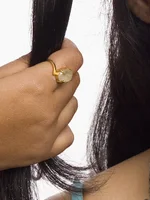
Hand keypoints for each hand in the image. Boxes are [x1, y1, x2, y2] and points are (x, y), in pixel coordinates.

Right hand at [0, 38, 82, 170]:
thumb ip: (25, 64)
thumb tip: (46, 56)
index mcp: (35, 86)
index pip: (73, 61)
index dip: (68, 50)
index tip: (62, 48)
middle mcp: (47, 109)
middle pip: (74, 81)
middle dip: (61, 74)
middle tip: (42, 76)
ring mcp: (48, 132)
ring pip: (72, 105)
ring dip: (61, 99)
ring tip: (35, 102)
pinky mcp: (45, 151)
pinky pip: (68, 133)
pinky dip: (60, 125)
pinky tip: (41, 122)